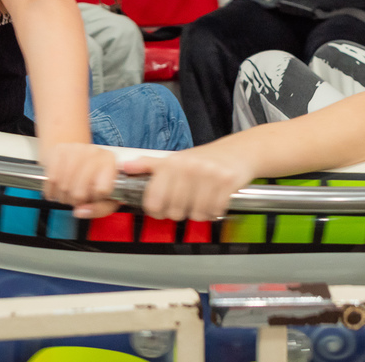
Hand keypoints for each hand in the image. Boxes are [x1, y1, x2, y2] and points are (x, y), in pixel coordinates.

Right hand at [40, 142, 119, 218]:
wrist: (74, 152)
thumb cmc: (91, 176)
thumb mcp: (104, 193)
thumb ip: (98, 208)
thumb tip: (80, 212)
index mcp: (110, 162)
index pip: (102, 190)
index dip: (94, 199)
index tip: (92, 197)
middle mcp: (95, 152)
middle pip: (79, 191)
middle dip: (75, 201)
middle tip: (76, 199)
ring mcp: (76, 149)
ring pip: (64, 186)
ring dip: (62, 197)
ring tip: (66, 195)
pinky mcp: (60, 150)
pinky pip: (52, 179)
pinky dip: (51, 190)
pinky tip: (55, 190)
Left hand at [121, 145, 254, 220]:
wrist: (238, 151)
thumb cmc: (204, 159)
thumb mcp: (175, 159)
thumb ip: (150, 165)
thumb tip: (126, 167)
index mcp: (172, 163)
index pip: (154, 200)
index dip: (155, 210)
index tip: (161, 209)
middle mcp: (189, 167)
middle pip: (175, 210)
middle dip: (179, 213)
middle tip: (185, 204)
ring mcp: (209, 174)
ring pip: (196, 213)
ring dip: (199, 213)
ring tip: (201, 202)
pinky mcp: (227, 182)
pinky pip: (215, 211)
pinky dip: (214, 212)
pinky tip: (214, 202)